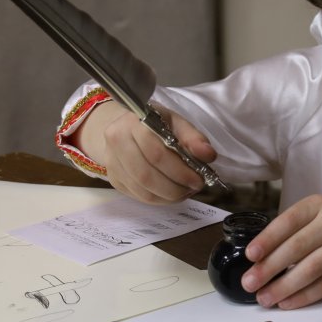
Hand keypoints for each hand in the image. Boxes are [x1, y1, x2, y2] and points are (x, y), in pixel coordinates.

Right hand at [80, 101, 217, 204]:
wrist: (124, 128)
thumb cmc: (155, 124)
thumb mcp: (176, 122)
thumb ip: (193, 137)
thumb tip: (209, 155)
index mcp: (133, 123)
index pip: (156, 153)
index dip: (180, 171)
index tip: (199, 179)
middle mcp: (116, 142)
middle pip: (147, 175)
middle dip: (175, 187)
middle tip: (194, 188)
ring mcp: (112, 163)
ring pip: (142, 190)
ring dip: (169, 196)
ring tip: (185, 192)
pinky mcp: (114, 179)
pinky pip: (139, 196)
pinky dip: (160, 200)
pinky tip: (172, 194)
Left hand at [240, 195, 321, 308]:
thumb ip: (298, 229)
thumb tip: (260, 257)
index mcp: (320, 204)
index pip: (288, 220)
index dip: (267, 239)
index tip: (249, 255)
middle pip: (296, 247)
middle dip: (269, 268)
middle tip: (249, 284)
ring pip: (310, 269)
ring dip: (284, 286)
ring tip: (264, 298)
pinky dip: (304, 296)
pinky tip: (288, 303)